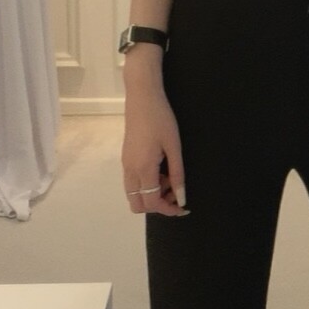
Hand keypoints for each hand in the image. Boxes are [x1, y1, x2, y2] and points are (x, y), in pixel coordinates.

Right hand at [122, 85, 189, 216]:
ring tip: (170, 177)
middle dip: (157, 205)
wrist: (142, 98)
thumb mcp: (174, 146)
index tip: (183, 207)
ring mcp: (125, 165)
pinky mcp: (126, 158)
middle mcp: (130, 171)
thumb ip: (177, 174)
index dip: (168, 209)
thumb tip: (181, 197)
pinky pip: (133, 182)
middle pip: (138, 204)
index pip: (151, 202)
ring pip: (134, 194)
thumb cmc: (161, 119)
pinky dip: (147, 184)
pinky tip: (161, 169)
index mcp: (143, 169)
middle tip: (175, 191)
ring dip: (152, 194)